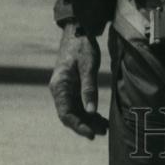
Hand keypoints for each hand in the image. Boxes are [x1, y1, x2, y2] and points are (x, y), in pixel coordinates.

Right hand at [49, 23, 108, 139]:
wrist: (78, 31)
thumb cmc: (82, 46)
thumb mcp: (88, 66)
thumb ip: (89, 89)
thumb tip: (91, 111)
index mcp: (59, 86)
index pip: (66, 113)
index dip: (78, 125)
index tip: (91, 134)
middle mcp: (59, 90)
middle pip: (70, 115)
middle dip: (85, 125)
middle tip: (102, 133)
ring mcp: (65, 89)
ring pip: (75, 111)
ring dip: (88, 120)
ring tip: (104, 128)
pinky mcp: (72, 87)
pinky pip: (79, 104)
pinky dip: (89, 111)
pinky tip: (100, 118)